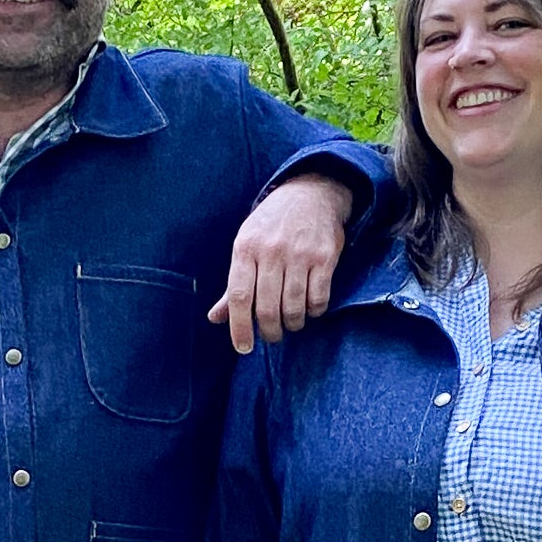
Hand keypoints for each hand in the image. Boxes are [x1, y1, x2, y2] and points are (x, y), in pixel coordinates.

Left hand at [207, 173, 351, 355]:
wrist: (311, 193)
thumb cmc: (271, 226)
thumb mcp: (246, 246)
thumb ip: (233, 285)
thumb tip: (216, 318)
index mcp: (245, 249)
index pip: (238, 297)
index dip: (239, 327)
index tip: (244, 348)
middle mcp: (271, 251)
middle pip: (266, 308)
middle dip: (269, 332)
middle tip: (271, 336)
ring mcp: (299, 254)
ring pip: (293, 307)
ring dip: (292, 324)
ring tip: (290, 324)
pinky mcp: (325, 257)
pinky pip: (318, 298)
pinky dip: (313, 312)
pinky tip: (309, 309)